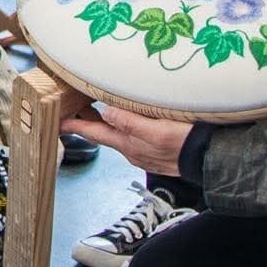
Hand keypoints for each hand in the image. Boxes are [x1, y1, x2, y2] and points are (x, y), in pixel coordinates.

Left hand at [63, 101, 193, 175]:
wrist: (210, 159)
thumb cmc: (185, 143)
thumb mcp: (156, 130)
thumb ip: (130, 122)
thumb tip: (106, 112)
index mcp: (128, 143)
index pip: (94, 132)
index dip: (74, 125)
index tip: (56, 121)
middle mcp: (132, 149)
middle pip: (103, 132)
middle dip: (85, 120)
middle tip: (70, 108)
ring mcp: (144, 150)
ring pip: (117, 133)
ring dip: (103, 121)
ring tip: (93, 107)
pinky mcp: (156, 149)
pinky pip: (131, 135)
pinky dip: (122, 125)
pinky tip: (125, 118)